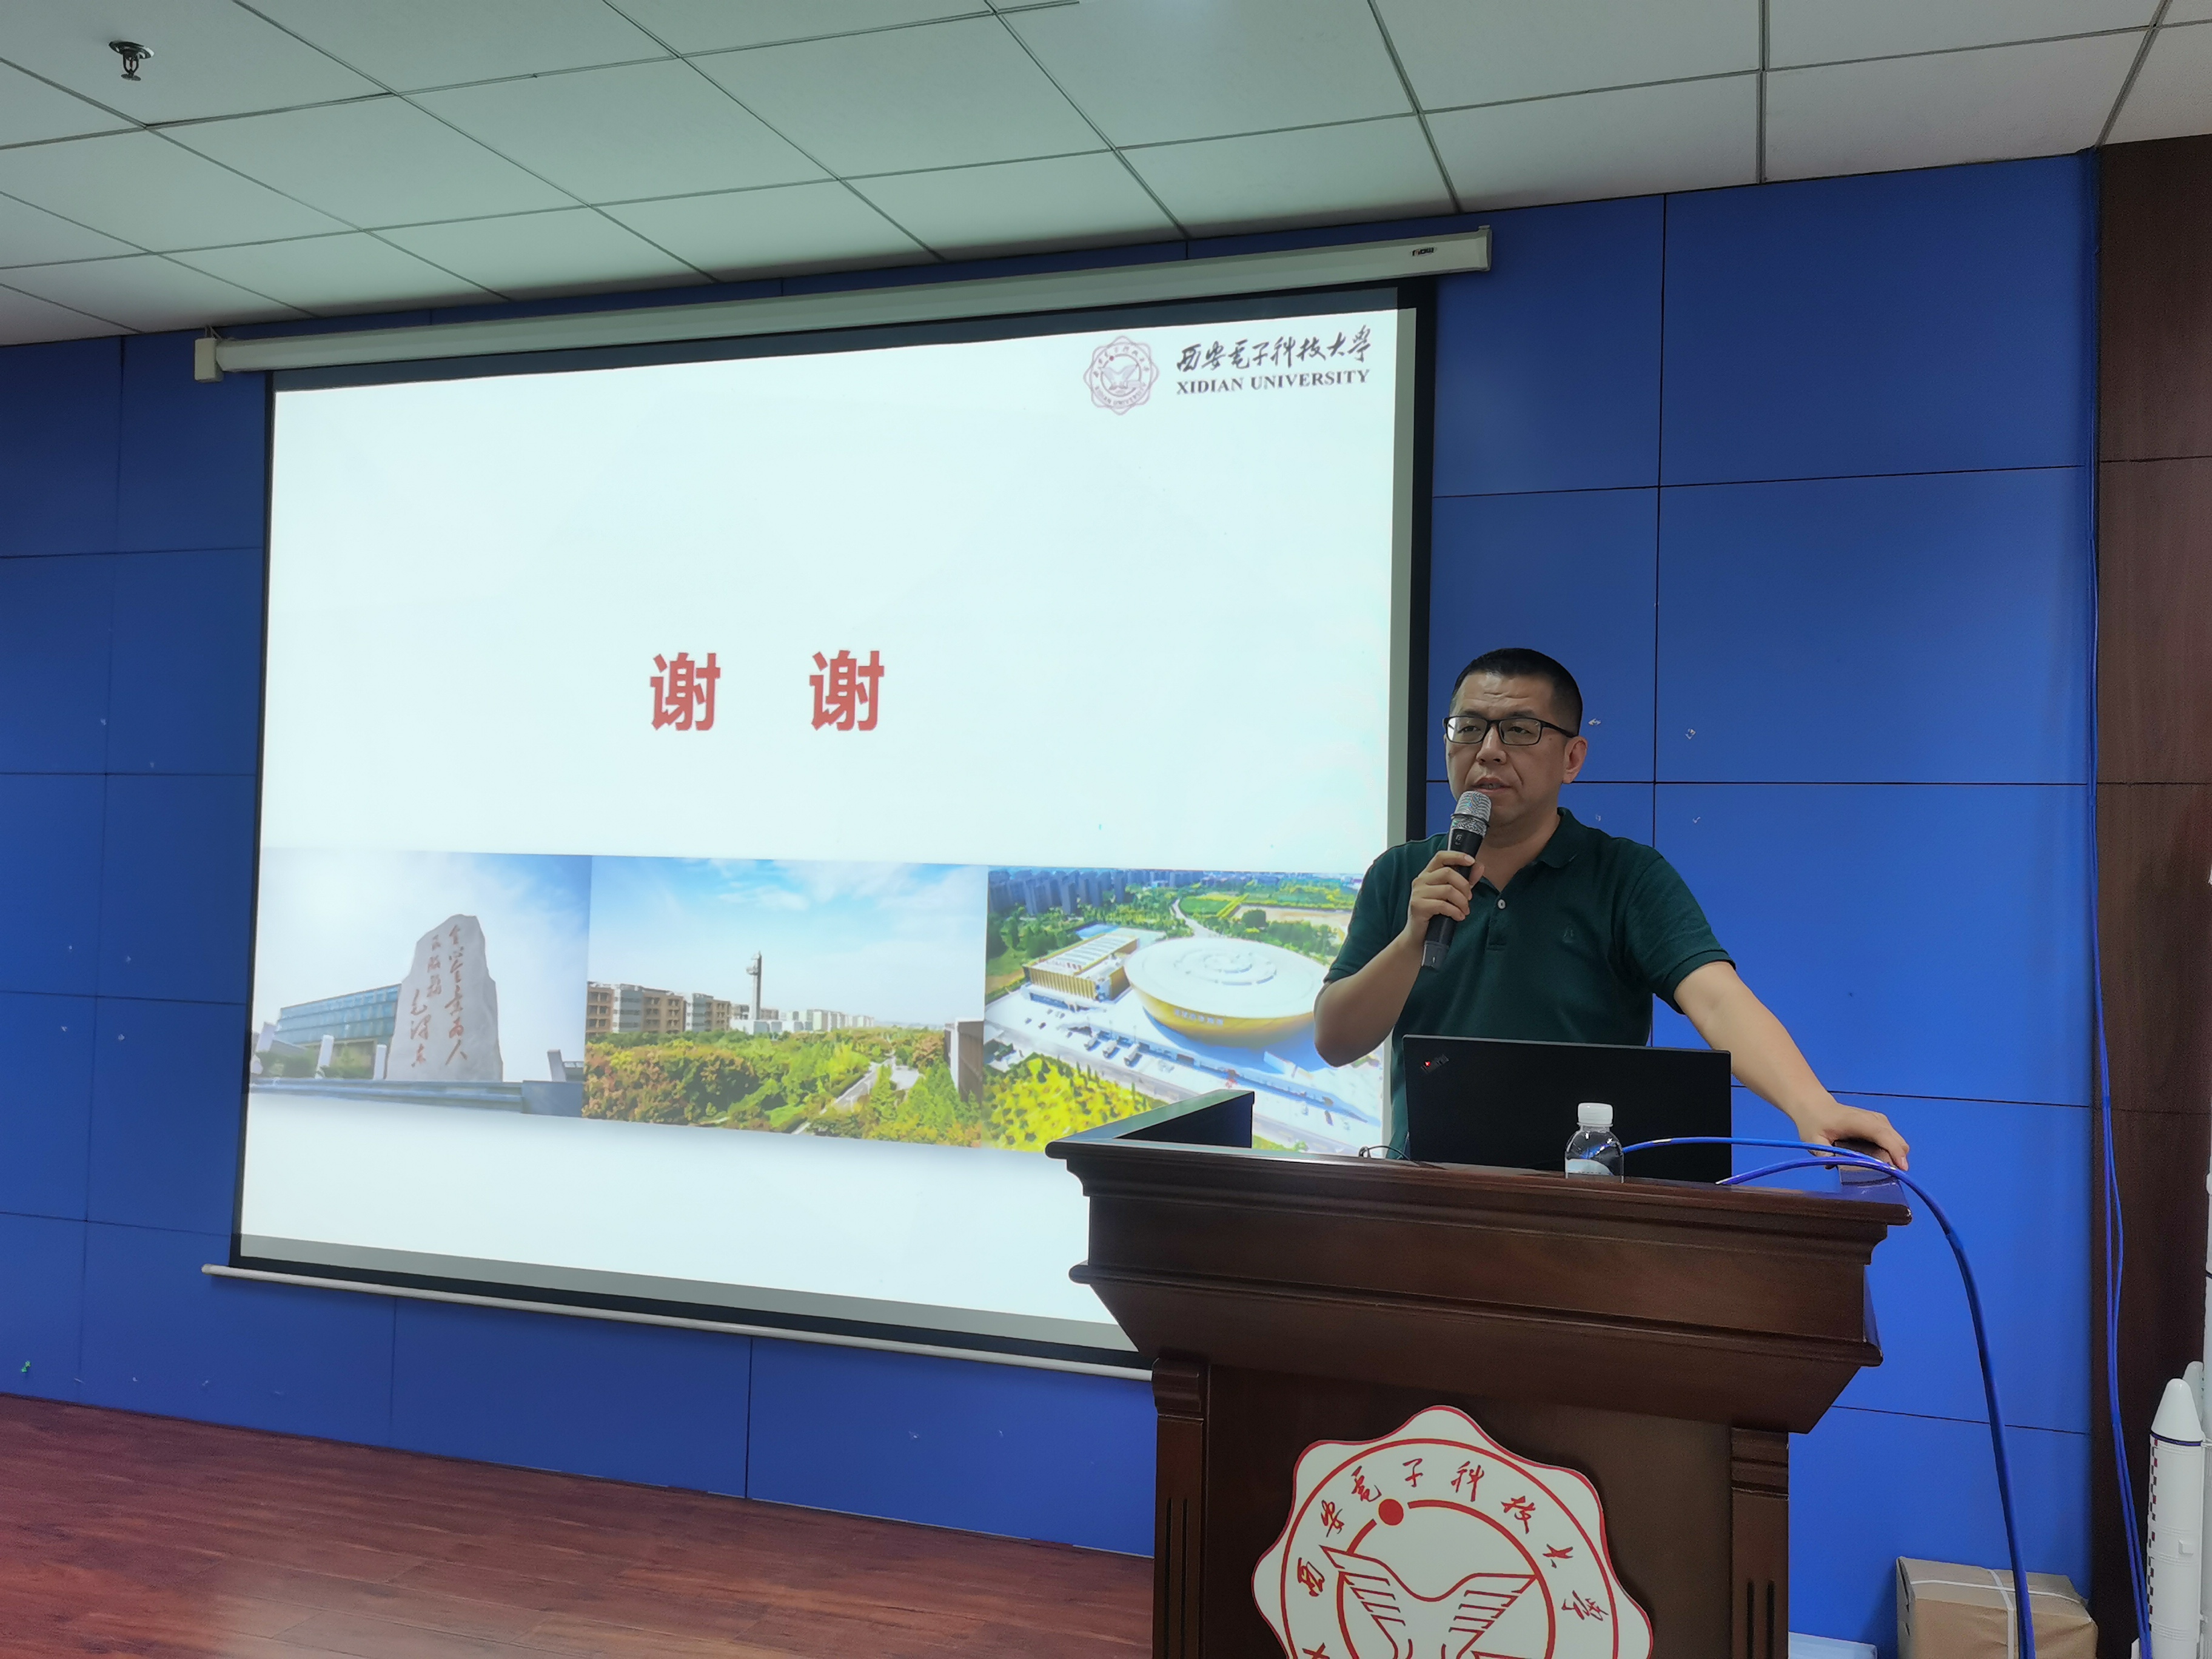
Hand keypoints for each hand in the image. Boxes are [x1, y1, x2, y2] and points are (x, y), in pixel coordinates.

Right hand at [1401, 850, 1480, 948]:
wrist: (1419, 937)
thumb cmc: (1436, 914)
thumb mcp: (1453, 895)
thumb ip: (1466, 880)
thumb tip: (1480, 866)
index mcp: (1428, 874)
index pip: (1441, 856)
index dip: (1457, 856)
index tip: (1471, 861)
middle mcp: (1420, 880)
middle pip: (1448, 873)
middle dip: (1464, 886)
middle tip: (1469, 899)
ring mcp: (1418, 893)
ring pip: (1448, 889)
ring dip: (1462, 901)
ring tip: (1464, 911)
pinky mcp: (1418, 906)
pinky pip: (1442, 905)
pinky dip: (1455, 911)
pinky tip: (1458, 917)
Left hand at [1792, 1097, 1909, 1170]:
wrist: (1815, 1106)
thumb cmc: (1814, 1123)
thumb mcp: (1813, 1139)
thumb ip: (1823, 1152)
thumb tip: (1832, 1166)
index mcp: (1857, 1121)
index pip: (1881, 1134)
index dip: (1894, 1150)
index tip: (1902, 1167)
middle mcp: (1872, 1119)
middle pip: (1896, 1139)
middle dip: (1898, 1157)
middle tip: (1891, 1175)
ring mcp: (1877, 1119)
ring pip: (1897, 1139)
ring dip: (1896, 1155)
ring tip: (1886, 1169)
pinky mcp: (1878, 1122)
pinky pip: (1892, 1138)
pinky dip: (1892, 1149)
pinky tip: (1883, 1160)